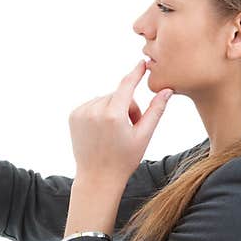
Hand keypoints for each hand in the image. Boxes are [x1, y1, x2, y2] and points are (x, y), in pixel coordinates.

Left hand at [68, 59, 173, 184]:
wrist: (97, 178)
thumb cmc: (124, 160)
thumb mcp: (144, 136)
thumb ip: (156, 110)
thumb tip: (167, 90)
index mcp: (113, 115)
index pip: (127, 85)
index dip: (136, 73)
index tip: (142, 63)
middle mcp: (94, 110)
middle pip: (118, 96)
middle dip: (127, 107)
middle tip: (130, 129)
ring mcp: (81, 112)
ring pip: (105, 99)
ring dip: (113, 109)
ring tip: (115, 132)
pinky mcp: (73, 115)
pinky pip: (92, 105)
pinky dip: (99, 113)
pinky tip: (101, 131)